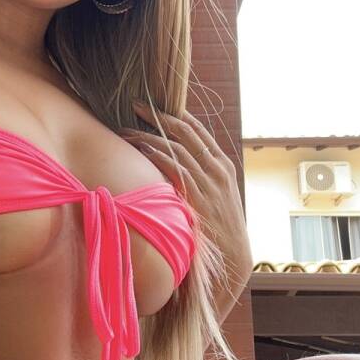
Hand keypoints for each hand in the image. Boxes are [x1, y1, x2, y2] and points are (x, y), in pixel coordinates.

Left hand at [119, 99, 253, 288]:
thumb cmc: (220, 227)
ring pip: (176, 147)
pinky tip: (142, 149)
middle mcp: (217, 168)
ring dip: (148, 135)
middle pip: (185, 132)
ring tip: (126, 129)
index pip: (197, 129)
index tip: (154, 103)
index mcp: (222, 164)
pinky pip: (176, 169)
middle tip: (135, 104)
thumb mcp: (217, 195)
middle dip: (158, 115)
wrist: (233, 255)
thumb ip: (201, 177)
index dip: (174, 114)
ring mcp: (209, 182)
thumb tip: (176, 164)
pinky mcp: (198, 197)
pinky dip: (158, 156)